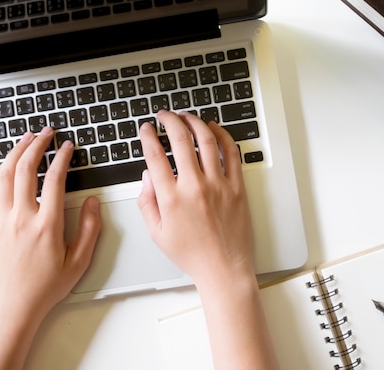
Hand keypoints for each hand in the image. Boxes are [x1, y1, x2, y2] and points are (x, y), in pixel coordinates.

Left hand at [0, 127, 100, 369]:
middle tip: (47, 133)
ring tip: (26, 139)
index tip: (68, 147)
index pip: (53, 180)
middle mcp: (22, 218)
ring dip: (15, 153)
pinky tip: (7, 165)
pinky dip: (0, 172)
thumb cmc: (46, 286)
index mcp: (46, 226)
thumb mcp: (79, 261)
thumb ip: (89, 229)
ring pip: (5, 176)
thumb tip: (92, 203)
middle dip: (37, 146)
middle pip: (25, 170)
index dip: (61, 158)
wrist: (13, 305)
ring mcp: (3, 220)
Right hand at [138, 111, 254, 285]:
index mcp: (171, 198)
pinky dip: (222, 136)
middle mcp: (195, 187)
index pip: (155, 156)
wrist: (223, 268)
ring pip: (206, 140)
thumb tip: (147, 176)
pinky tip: (214, 129)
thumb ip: (147, 202)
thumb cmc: (192, 254)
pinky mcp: (236, 186)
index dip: (148, 137)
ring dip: (194, 122)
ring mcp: (218, 184)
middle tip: (164, 115)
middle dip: (170, 121)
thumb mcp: (157, 233)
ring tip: (186, 117)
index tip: (147, 129)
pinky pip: (231, 153)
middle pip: (181, 140)